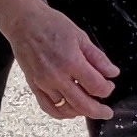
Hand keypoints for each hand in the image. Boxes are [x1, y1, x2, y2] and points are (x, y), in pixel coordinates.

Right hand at [10, 0, 117, 121]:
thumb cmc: (50, 25)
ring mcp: (44, 83)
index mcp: (71, 61)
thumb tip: (112, 72)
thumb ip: (98, 58)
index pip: (96, 86)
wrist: (24, 23)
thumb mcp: (80, 36)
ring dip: (80, 112)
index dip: (107, 89)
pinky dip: (61, 113)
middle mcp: (57, 76)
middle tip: (106, 112)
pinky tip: (69, 110)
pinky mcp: (34, 85)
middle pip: (83, 104)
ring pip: (66, 109)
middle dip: (98, 110)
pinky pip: (48, 107)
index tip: (109, 86)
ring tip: (89, 109)